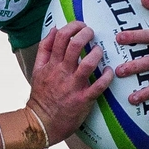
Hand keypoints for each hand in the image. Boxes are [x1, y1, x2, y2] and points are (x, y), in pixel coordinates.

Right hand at [28, 21, 112, 140]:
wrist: (41, 122)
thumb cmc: (41, 96)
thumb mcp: (37, 70)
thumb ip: (45, 49)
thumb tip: (54, 29)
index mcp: (51, 64)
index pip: (60, 37)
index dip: (72, 27)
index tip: (80, 25)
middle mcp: (62, 72)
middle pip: (75, 45)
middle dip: (86, 34)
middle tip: (92, 33)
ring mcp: (73, 86)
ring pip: (89, 63)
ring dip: (97, 53)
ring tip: (100, 51)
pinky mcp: (83, 99)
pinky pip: (99, 85)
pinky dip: (107, 77)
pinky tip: (110, 71)